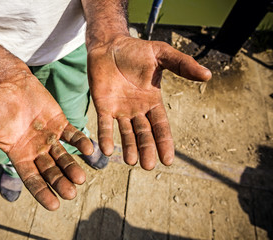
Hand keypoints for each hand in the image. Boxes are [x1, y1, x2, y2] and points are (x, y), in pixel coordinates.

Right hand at [0, 73, 93, 210]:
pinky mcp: (60, 124)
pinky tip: (89, 149)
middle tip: (71, 192)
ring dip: (72, 166)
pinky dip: (81, 142)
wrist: (9, 82)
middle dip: (60, 182)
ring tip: (80, 177)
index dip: (43, 192)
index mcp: (19, 156)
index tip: (55, 205)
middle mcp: (36, 150)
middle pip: (51, 171)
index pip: (33, 179)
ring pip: (63, 156)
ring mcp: (50, 138)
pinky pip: (72, 135)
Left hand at [87, 36, 210, 169]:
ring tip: (131, 161)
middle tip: (148, 166)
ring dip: (128, 147)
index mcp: (152, 101)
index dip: (164, 142)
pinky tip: (106, 150)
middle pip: (144, 134)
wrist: (110, 44)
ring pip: (126, 133)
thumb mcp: (162, 55)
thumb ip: (182, 65)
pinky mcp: (103, 106)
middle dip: (146, 149)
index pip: (161, 126)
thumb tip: (208, 75)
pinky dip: (105, 137)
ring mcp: (120, 110)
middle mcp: (137, 110)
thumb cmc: (136, 50)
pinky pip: (104, 125)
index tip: (168, 160)